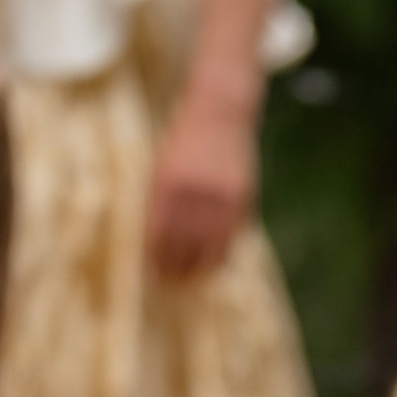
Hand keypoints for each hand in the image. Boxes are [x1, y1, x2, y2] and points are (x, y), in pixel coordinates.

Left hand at [147, 89, 256, 278]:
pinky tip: (213, 264)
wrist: (219, 112)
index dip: (158, 258)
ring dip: (200, 268)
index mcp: (168, 185)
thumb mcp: (162, 167)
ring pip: (210, 246)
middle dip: (177, 268)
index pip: (160, 234)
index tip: (154, 273)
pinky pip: (230, 236)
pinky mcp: (242, 198)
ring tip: (192, 281)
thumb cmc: (184, 141)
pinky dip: (221, 253)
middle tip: (171, 284)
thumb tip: (157, 242)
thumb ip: (160, 202)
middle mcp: (195, 193)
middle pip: (184, 244)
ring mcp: (221, 197)